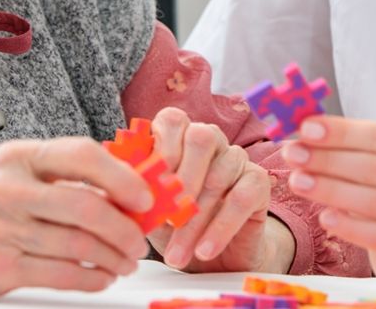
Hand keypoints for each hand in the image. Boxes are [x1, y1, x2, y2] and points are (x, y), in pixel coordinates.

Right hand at [0, 137, 152, 297]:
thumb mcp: (17, 171)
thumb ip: (64, 174)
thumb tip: (131, 186)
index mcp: (20, 155)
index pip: (82, 155)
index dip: (122, 176)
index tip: (145, 196)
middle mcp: (8, 188)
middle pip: (86, 206)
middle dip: (125, 227)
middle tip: (140, 240)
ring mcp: (1, 228)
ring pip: (78, 245)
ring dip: (113, 257)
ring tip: (124, 261)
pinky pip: (62, 274)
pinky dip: (91, 278)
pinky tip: (101, 277)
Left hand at [145, 107, 289, 272]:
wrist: (213, 255)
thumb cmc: (174, 224)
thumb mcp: (149, 209)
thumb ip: (137, 191)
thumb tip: (118, 188)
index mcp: (179, 136)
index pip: (173, 120)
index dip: (162, 147)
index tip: (150, 185)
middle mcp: (211, 139)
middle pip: (201, 137)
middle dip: (182, 179)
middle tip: (167, 218)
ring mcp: (236, 158)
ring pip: (218, 177)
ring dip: (195, 220)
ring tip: (176, 254)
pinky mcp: (258, 181)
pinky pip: (242, 198)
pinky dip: (221, 228)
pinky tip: (204, 251)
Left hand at [282, 116, 375, 283]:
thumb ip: (351, 146)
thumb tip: (304, 130)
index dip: (341, 132)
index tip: (305, 128)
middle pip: (375, 167)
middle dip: (328, 159)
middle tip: (292, 154)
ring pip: (375, 201)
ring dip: (331, 190)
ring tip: (297, 182)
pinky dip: (349, 226)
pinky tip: (325, 217)